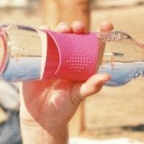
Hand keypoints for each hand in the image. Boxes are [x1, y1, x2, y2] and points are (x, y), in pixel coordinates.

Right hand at [20, 21, 112, 135]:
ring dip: (60, 27)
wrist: (40, 117)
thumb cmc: (63, 107)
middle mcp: (68, 57)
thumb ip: (90, 87)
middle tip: (78, 28)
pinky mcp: (37, 59)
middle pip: (74, 35)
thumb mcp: (78, 96)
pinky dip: (40, 32)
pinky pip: (38, 42)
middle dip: (77, 27)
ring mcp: (52, 56)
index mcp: (83, 64)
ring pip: (57, 35)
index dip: (101, 32)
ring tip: (62, 29)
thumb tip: (106, 77)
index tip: (106, 25)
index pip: (94, 44)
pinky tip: (42, 29)